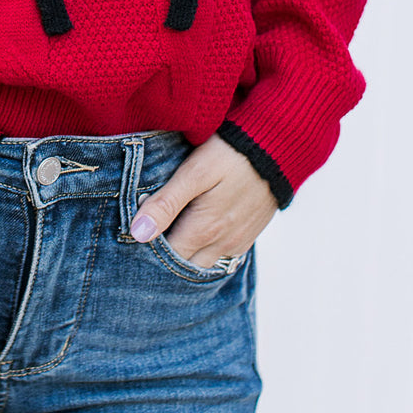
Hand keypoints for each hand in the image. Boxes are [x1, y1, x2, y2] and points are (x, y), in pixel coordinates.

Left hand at [129, 134, 277, 266]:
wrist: (279, 147)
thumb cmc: (231, 154)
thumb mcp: (195, 172)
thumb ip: (167, 203)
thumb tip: (138, 232)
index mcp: (205, 230)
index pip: (166, 259)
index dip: (147, 251)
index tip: (133, 236)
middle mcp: (222, 244)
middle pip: (185, 266)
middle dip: (164, 258)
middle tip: (146, 237)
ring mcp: (237, 242)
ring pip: (203, 263)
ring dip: (185, 255)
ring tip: (169, 233)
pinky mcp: (248, 235)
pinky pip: (220, 255)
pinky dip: (204, 250)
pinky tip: (195, 231)